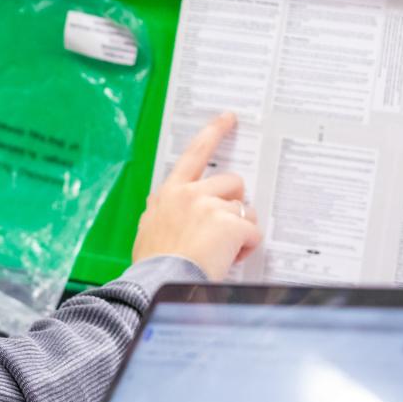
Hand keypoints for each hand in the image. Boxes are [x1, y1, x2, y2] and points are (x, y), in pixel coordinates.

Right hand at [131, 112, 261, 279]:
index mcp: (168, 193)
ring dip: (240, 229)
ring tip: (222, 250)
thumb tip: (166, 206)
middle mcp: (189, 193)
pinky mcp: (229, 224)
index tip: (228, 118)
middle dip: (234, 204)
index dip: (213, 133)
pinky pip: (253, 233)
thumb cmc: (153, 265)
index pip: (194, 154)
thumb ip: (163, 211)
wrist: (159, 282)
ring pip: (245, 209)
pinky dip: (246, 248)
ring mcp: (209, 206)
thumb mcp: (149, 229)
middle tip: (224, 229)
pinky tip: (229, 258)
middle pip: (232, 182)